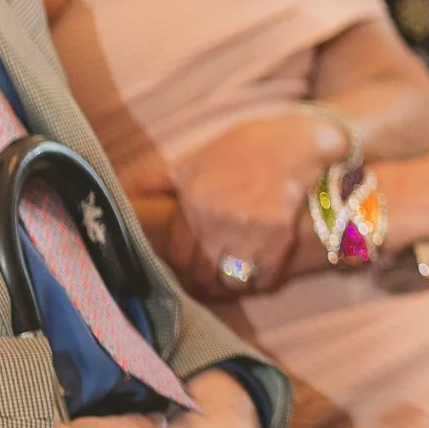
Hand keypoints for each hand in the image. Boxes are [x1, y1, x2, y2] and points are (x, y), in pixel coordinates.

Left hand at [166, 110, 343, 295]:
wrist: (303, 139)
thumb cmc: (249, 145)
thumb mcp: (198, 156)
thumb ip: (159, 180)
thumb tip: (124, 192)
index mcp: (193, 202)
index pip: (177, 255)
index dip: (182, 267)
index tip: (190, 270)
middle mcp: (216, 222)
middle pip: (201, 275)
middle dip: (204, 283)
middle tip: (211, 284)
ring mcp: (249, 232)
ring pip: (230, 283)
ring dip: (231, 287)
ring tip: (234, 284)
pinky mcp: (280, 239)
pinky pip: (264, 279)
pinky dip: (262, 283)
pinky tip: (263, 276)